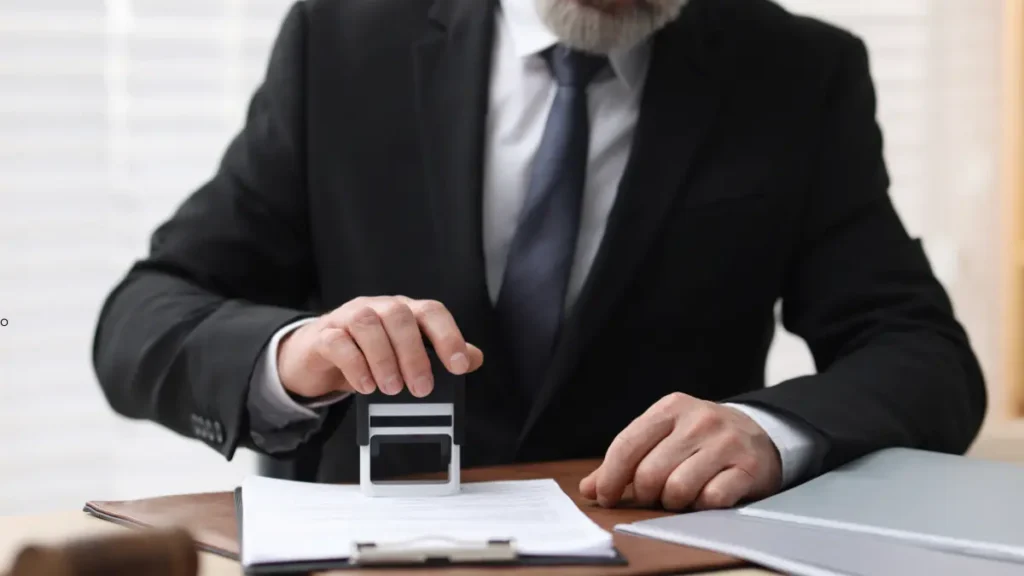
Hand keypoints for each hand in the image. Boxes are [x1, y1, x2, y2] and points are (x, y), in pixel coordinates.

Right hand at [277, 296, 483, 398]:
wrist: (316, 356)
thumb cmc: (366, 354)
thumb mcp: (404, 355)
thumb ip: (438, 354)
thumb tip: (475, 358)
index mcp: (403, 312)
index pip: (431, 312)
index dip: (448, 336)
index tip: (459, 366)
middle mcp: (377, 308)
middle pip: (399, 316)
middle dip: (414, 354)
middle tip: (422, 388)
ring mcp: (348, 317)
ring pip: (367, 324)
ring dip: (383, 358)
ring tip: (392, 389)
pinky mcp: (324, 335)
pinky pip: (338, 341)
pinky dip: (355, 364)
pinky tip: (366, 386)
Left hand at [580, 392, 781, 510]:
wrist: (761, 433)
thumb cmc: (700, 439)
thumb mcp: (663, 437)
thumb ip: (626, 460)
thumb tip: (590, 488)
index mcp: (670, 408)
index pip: (627, 445)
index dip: (611, 477)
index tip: (607, 497)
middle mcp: (698, 420)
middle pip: (650, 473)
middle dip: (646, 494)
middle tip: (653, 497)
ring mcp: (725, 442)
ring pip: (678, 488)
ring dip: (674, 502)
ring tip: (680, 496)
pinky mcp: (748, 467)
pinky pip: (712, 498)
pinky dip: (702, 505)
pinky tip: (705, 496)